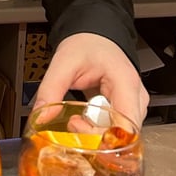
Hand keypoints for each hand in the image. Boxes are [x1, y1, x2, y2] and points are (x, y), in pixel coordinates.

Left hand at [33, 33, 148, 126]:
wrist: (93, 37)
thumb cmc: (87, 45)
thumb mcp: (63, 63)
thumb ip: (50, 89)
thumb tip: (40, 117)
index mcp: (126, 83)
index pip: (127, 126)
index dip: (105, 137)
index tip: (79, 128)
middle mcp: (136, 97)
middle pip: (124, 134)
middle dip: (96, 137)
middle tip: (73, 122)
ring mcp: (133, 104)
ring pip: (120, 135)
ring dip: (95, 134)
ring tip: (77, 118)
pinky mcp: (125, 109)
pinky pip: (114, 130)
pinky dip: (97, 129)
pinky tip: (84, 118)